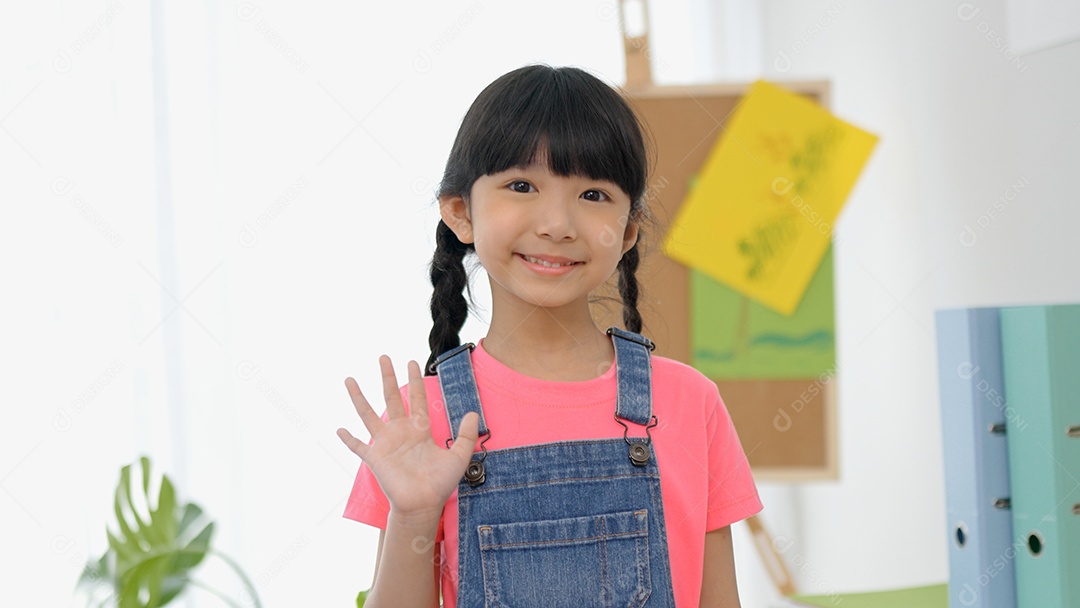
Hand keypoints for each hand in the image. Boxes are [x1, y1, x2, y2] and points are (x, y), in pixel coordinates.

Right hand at [337, 356, 479, 524]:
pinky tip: (340, 429)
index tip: (410, 361)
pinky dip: (349, 439)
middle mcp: (400, 432)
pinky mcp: (375, 459)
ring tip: (349, 379)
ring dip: (359, 398)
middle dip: (387, 377)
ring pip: (368, 415)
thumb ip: (465, 434)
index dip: (413, 380)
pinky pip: (358, 446)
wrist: (424, 506)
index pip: (415, 399)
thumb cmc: (440, 483)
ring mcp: (385, 444)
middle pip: (391, 398)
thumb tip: (472, 412)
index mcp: (419, 430)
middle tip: (383, 357)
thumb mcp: (458, 456)